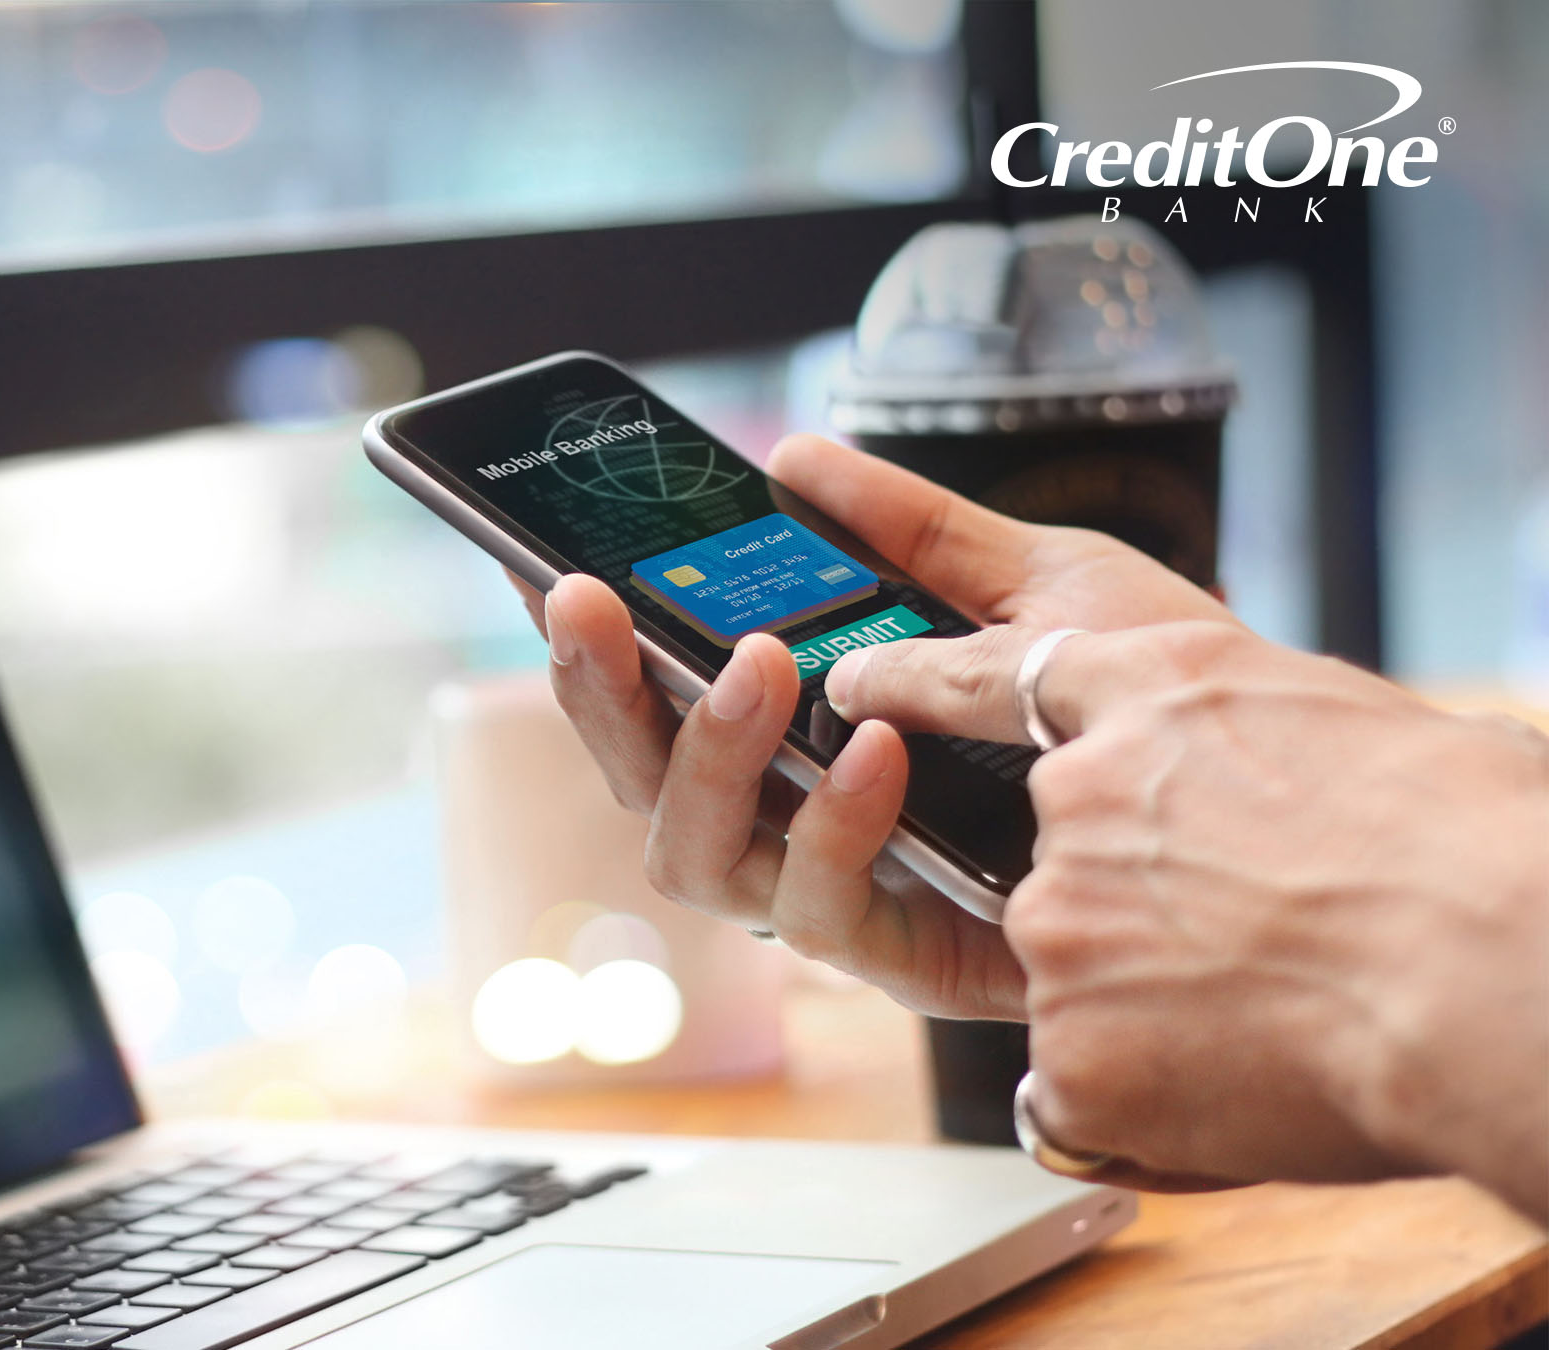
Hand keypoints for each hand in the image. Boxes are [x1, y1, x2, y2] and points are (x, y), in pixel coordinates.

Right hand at [521, 433, 1235, 1018]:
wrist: (1285, 808)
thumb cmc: (1159, 697)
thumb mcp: (1032, 581)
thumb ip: (908, 527)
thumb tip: (794, 455)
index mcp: (804, 738)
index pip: (659, 700)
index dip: (593, 650)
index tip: (555, 572)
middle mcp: (798, 823)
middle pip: (640, 781)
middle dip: (599, 692)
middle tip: (592, 602)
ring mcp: (841, 896)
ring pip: (694, 857)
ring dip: (710, 753)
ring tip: (758, 663)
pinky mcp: (904, 961)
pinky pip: (818, 917)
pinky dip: (830, 826)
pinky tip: (871, 748)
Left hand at [827, 619, 1548, 1211]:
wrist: (1489, 970)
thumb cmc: (1479, 851)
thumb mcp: (1361, 729)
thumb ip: (1271, 744)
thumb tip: (1306, 781)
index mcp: (1162, 689)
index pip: (992, 670)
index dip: (918, 684)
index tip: (861, 687)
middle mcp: (1080, 795)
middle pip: (1051, 858)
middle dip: (1131, 911)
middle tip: (1245, 943)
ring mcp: (1055, 915)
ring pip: (1076, 972)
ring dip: (1154, 1003)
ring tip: (1277, 1012)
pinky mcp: (1054, 1034)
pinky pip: (1085, 1081)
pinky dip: (1152, 1094)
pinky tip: (1248, 1076)